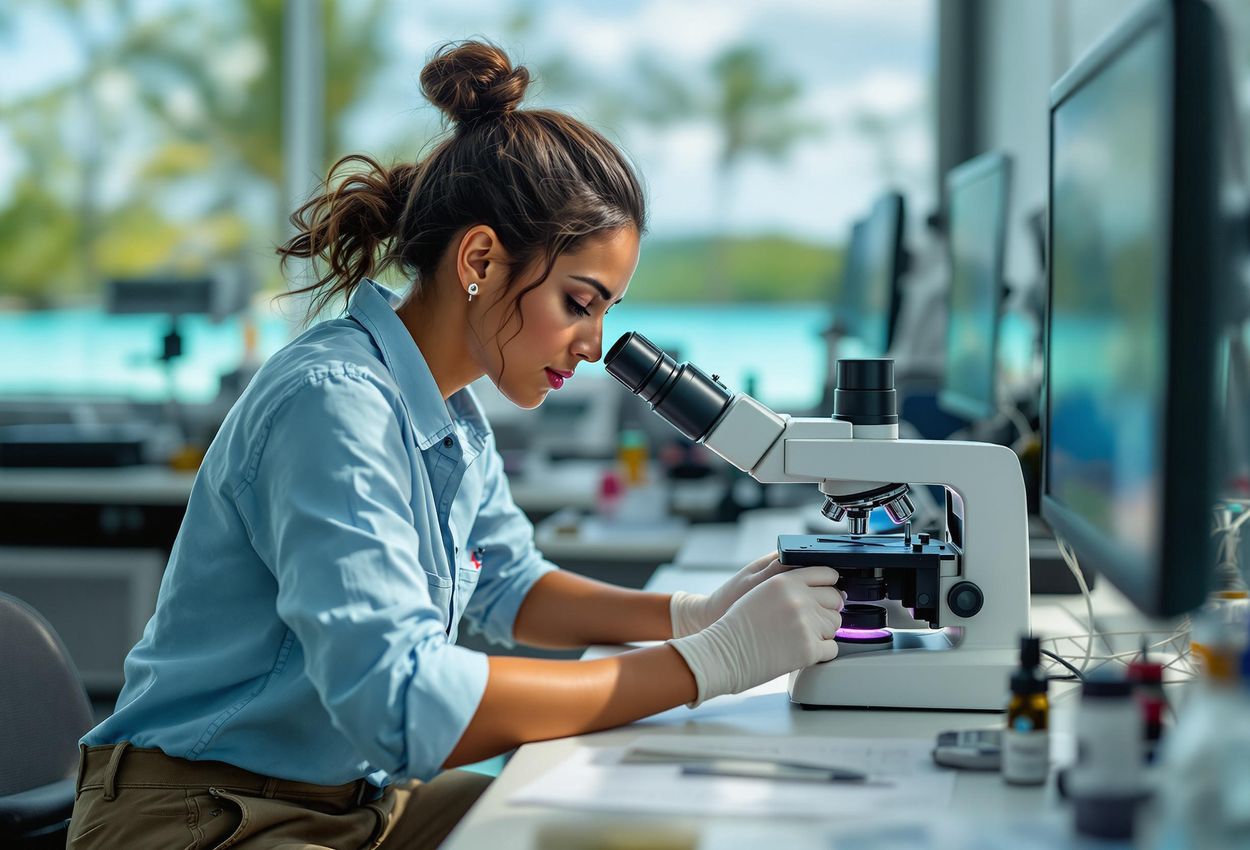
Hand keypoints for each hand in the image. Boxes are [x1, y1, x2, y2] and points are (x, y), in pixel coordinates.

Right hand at [668, 567, 842, 705]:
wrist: (722, 653)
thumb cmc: (736, 624)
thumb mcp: (759, 588)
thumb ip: (788, 581)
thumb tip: (819, 583)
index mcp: (786, 580)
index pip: (827, 574)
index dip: (828, 585)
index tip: (827, 593)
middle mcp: (798, 599)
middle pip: (835, 599)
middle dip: (825, 610)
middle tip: (810, 620)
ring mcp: (806, 625)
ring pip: (835, 624)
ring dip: (822, 631)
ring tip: (799, 636)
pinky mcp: (809, 650)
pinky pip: (832, 648)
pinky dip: (821, 652)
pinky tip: (801, 650)